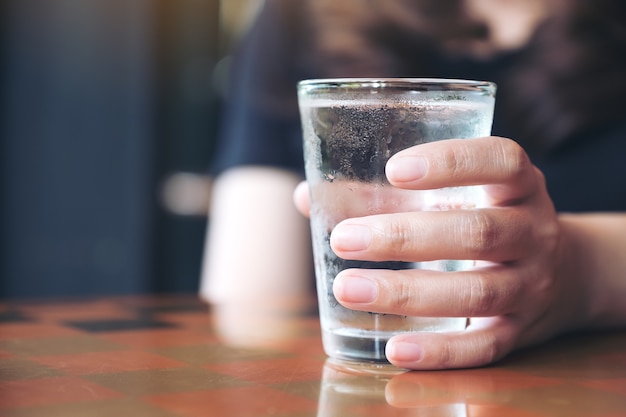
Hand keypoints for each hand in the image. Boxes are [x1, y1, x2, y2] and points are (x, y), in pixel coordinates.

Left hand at [294, 136, 589, 369]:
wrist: (563, 274)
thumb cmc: (484, 220)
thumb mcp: (453, 197)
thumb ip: (382, 194)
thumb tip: (307, 197)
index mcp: (518, 185)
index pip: (501, 161)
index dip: (451, 163)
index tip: (394, 170)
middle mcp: (533, 232)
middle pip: (477, 232)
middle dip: (406, 237)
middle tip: (343, 239)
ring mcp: (532, 285)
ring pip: (477, 292)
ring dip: (408, 293)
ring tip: (347, 288)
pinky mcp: (520, 332)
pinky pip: (483, 346)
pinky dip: (439, 351)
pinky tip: (392, 350)